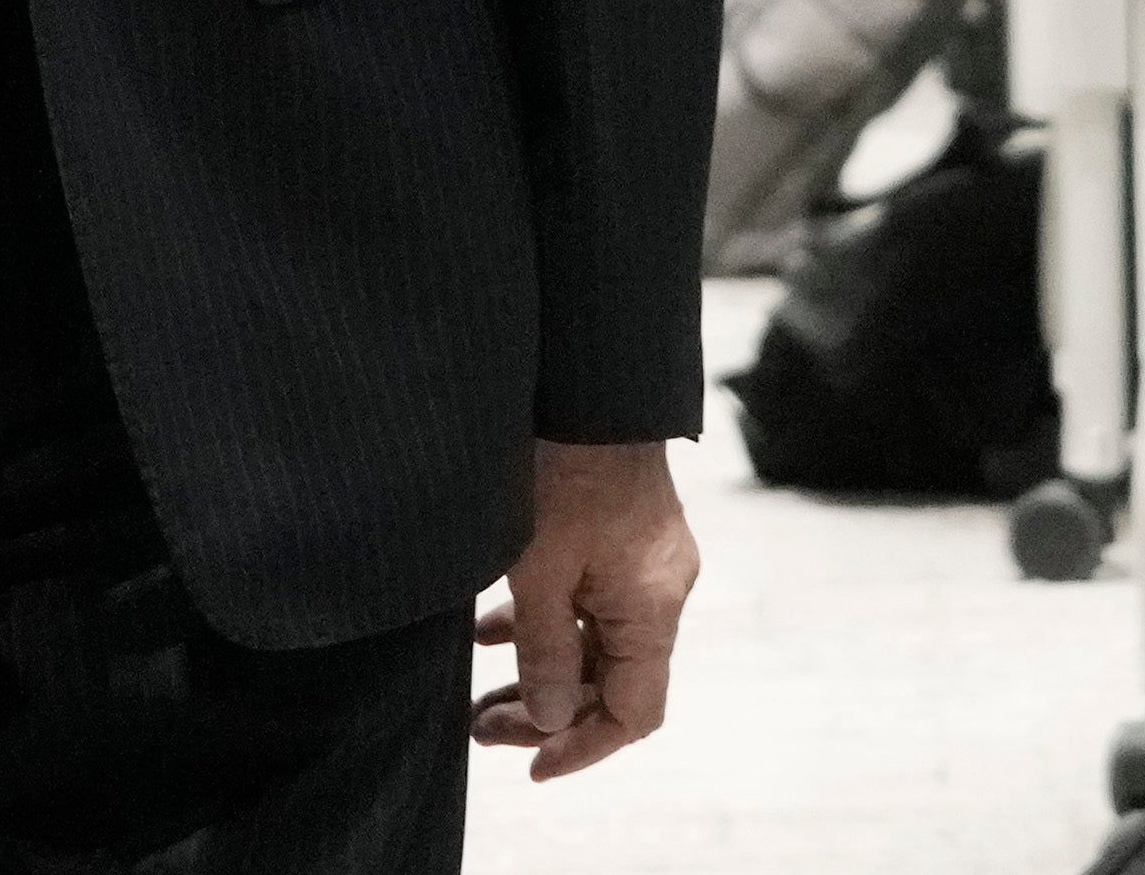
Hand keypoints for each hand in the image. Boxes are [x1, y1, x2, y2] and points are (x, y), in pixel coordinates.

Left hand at [471, 438, 690, 777]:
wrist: (590, 380)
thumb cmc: (563, 467)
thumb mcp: (539, 571)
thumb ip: (546, 653)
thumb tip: (552, 718)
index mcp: (653, 606)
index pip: (636, 711)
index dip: (584, 747)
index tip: (531, 764)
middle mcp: (663, 589)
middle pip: (616, 682)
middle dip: (550, 713)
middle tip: (484, 728)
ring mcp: (648, 561)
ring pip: (599, 644)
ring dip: (544, 672)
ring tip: (481, 695)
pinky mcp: (627, 535)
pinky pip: (594, 603)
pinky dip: (549, 625)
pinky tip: (492, 629)